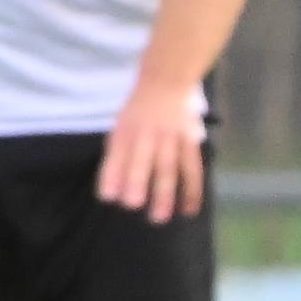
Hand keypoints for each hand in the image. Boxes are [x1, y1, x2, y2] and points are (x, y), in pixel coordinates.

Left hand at [99, 84, 206, 220]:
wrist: (166, 83)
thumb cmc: (138, 112)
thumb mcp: (120, 128)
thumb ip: (115, 158)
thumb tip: (110, 192)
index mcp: (126, 130)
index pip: (117, 154)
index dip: (112, 175)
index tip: (108, 198)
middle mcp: (147, 134)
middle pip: (142, 160)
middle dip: (137, 183)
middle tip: (132, 206)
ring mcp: (171, 137)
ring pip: (168, 167)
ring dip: (164, 193)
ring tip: (159, 217)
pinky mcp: (190, 142)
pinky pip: (192, 168)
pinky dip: (192, 189)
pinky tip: (189, 209)